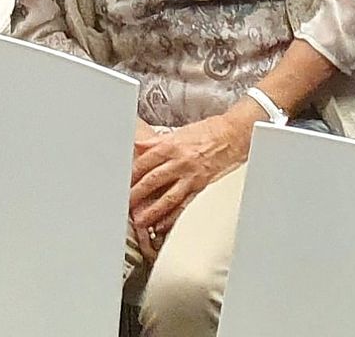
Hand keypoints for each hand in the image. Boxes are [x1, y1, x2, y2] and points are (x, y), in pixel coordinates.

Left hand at [129, 108, 251, 235]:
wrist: (233, 135)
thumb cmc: (208, 131)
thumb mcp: (178, 132)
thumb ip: (156, 141)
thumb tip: (137, 145)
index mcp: (171, 145)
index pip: (144, 162)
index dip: (130, 174)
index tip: (120, 182)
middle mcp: (179, 161)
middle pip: (152, 180)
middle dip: (136, 194)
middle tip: (124, 204)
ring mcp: (191, 176)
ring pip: (167, 196)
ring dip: (152, 210)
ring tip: (139, 220)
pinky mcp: (200, 186)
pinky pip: (184, 204)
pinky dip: (172, 216)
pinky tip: (162, 224)